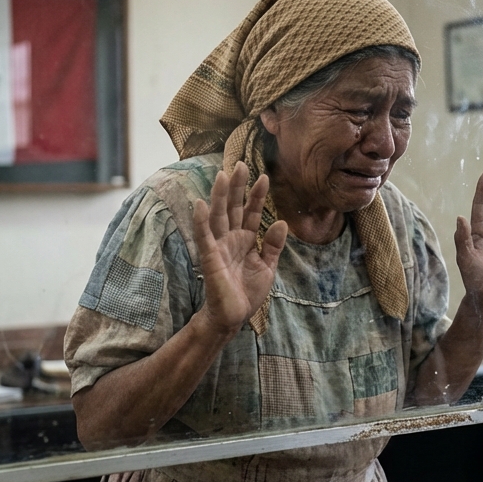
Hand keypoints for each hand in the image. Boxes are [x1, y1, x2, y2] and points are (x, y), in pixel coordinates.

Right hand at [191, 161, 288, 333]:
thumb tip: (281, 221)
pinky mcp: (210, 259)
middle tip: (240, 164)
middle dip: (237, 187)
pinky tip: (201, 204)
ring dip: (219, 197)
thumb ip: (273, 245)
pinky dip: (201, 221)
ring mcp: (219, 247)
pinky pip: (205, 237)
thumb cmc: (246, 293)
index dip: (256, 195)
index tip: (264, 176)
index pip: (250, 212)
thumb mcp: (267, 267)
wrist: (233, 317)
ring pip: (218, 217)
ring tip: (222, 175)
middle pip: (233, 208)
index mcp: (245, 240)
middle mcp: (230, 239)